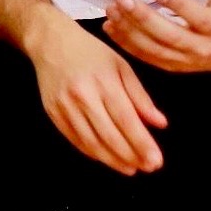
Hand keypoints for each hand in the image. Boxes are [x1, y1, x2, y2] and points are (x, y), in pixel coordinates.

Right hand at [31, 23, 166, 174]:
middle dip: (131, 156)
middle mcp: (82, 95)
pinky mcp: (53, 112)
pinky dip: (92, 152)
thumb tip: (160, 124)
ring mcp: (64, 106)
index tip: (156, 161)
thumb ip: (140, 96)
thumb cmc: (90, 52)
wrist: (50, 42)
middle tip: (148, 168)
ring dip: (112, 160)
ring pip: (91, 142)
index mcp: (103, 81)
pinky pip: (74, 139)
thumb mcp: (121, 66)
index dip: (142, 143)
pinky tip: (106, 157)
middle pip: (109, 135)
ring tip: (130, 168)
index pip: (126, 120)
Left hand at [103, 0, 210, 74]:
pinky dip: (126, 43)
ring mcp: (184, 60)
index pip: (198, 18)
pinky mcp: (170, 66)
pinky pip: (145, 57)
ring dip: (129, 30)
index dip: (177, 5)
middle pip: (170, 36)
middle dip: (144, 18)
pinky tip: (110, 26)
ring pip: (153, 48)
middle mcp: (201, 47)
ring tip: (112, 10)